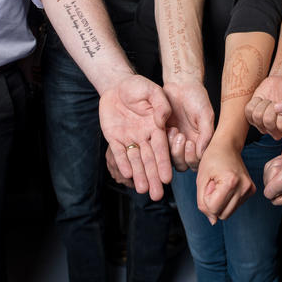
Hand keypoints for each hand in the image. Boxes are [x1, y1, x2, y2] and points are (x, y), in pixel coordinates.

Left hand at [98, 74, 172, 200]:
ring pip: (135, 160)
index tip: (168, 178)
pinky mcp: (114, 137)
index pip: (161, 148)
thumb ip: (160, 103)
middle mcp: (144, 136)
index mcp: (156, 127)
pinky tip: (127, 174)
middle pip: (149, 160)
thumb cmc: (138, 86)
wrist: (117, 85)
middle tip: (158, 196)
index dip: (164, 164)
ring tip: (143, 191)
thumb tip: (162, 119)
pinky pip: (118, 153)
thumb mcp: (151, 90)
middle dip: (153, 178)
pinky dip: (123, 163)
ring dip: (139, 175)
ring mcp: (129, 138)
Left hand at [163, 80, 213, 170]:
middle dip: (179, 154)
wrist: (181, 85)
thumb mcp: (205, 114)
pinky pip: (158, 148)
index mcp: (200, 143)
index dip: (192, 157)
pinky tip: (164, 129)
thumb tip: (203, 154)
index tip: (189, 142)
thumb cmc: (196, 97)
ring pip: (169, 158)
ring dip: (170, 148)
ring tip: (172, 130)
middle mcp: (187, 145)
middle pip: (182, 164)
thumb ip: (206, 134)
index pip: (196, 161)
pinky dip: (160, 143)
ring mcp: (173, 142)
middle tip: (180, 136)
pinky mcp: (160, 136)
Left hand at [196, 139, 254, 223]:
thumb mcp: (200, 180)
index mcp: (231, 182)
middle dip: (213, 203)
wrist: (227, 145)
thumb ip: (202, 202)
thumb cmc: (212, 159)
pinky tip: (226, 185)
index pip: (213, 208)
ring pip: (228, 213)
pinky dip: (227, 200)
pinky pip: (234, 207)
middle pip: (222, 214)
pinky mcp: (251, 190)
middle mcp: (244, 187)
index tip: (209, 182)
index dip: (206, 198)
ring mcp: (249, 189)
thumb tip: (213, 221)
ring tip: (220, 184)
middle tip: (214, 184)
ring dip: (220, 202)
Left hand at [245, 74, 281, 139]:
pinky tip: (263, 100)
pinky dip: (255, 101)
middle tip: (277, 101)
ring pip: (257, 116)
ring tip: (271, 101)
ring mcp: (264, 127)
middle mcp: (278, 131)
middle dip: (272, 106)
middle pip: (268, 121)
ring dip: (264, 103)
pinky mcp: (253, 119)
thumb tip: (279, 109)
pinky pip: (248, 111)